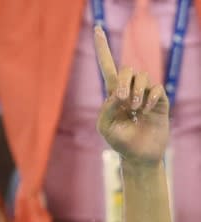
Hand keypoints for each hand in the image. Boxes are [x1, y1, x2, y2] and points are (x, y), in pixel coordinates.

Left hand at [94, 26, 168, 164]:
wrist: (139, 156)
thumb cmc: (120, 142)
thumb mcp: (106, 127)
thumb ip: (107, 109)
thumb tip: (118, 94)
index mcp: (113, 94)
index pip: (107, 67)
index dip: (102, 49)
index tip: (97, 29)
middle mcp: (130, 89)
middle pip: (126, 69)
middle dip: (124, 81)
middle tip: (122, 99)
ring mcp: (146, 94)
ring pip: (142, 76)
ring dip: (137, 91)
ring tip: (134, 109)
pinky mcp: (159, 101)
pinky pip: (156, 88)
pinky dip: (150, 98)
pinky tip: (145, 111)